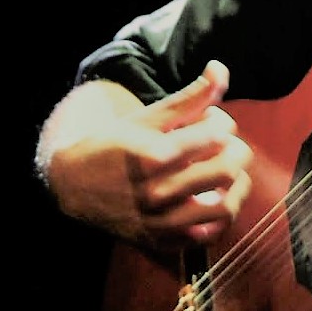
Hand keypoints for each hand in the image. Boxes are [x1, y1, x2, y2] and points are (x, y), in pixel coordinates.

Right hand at [38, 60, 253, 249]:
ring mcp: (159, 222)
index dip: (222, 122)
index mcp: (152, 155)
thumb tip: (221, 68)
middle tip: (227, 145)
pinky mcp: (162, 242)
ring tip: (228, 172)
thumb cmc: (116, 143)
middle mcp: (156, 193)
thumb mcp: (149, 116)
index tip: (211, 121)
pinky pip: (210, 235)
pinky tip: (216, 198)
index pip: (217, 135)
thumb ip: (190, 96)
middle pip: (227, 169)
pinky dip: (222, 216)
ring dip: (237, 185)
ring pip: (225, 206)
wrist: (74, 184)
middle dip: (236, 149)